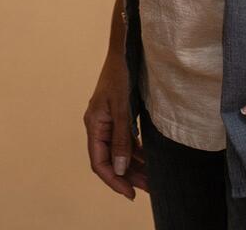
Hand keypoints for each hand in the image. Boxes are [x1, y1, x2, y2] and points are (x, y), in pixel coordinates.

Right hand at [84, 49, 147, 199]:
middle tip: (148, 190)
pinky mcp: (117, 117)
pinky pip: (124, 141)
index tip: (130, 193)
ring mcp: (107, 121)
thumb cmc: (119, 75)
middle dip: (127, 176)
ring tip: (151, 180)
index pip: (98, 161)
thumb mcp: (122, 108)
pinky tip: (148, 161)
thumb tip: (119, 168)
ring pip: (118, 152)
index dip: (113, 180)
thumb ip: (121, 139)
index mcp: (94, 124)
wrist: (123, 51)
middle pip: (109, 159)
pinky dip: (135, 153)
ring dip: (133, 166)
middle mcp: (98, 125)